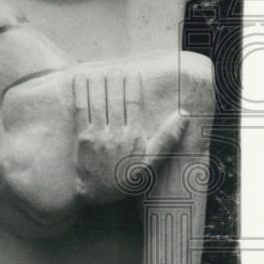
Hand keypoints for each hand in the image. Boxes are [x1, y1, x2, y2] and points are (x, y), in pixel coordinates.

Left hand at [73, 69, 186, 202]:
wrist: (97, 195)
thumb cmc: (126, 178)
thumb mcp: (151, 163)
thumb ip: (167, 138)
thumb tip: (184, 115)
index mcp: (135, 138)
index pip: (134, 105)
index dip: (133, 86)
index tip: (133, 72)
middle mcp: (117, 135)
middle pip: (116, 101)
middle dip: (116, 81)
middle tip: (116, 68)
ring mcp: (98, 136)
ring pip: (99, 103)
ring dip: (99, 84)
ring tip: (101, 71)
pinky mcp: (82, 138)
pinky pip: (81, 111)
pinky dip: (80, 93)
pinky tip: (80, 79)